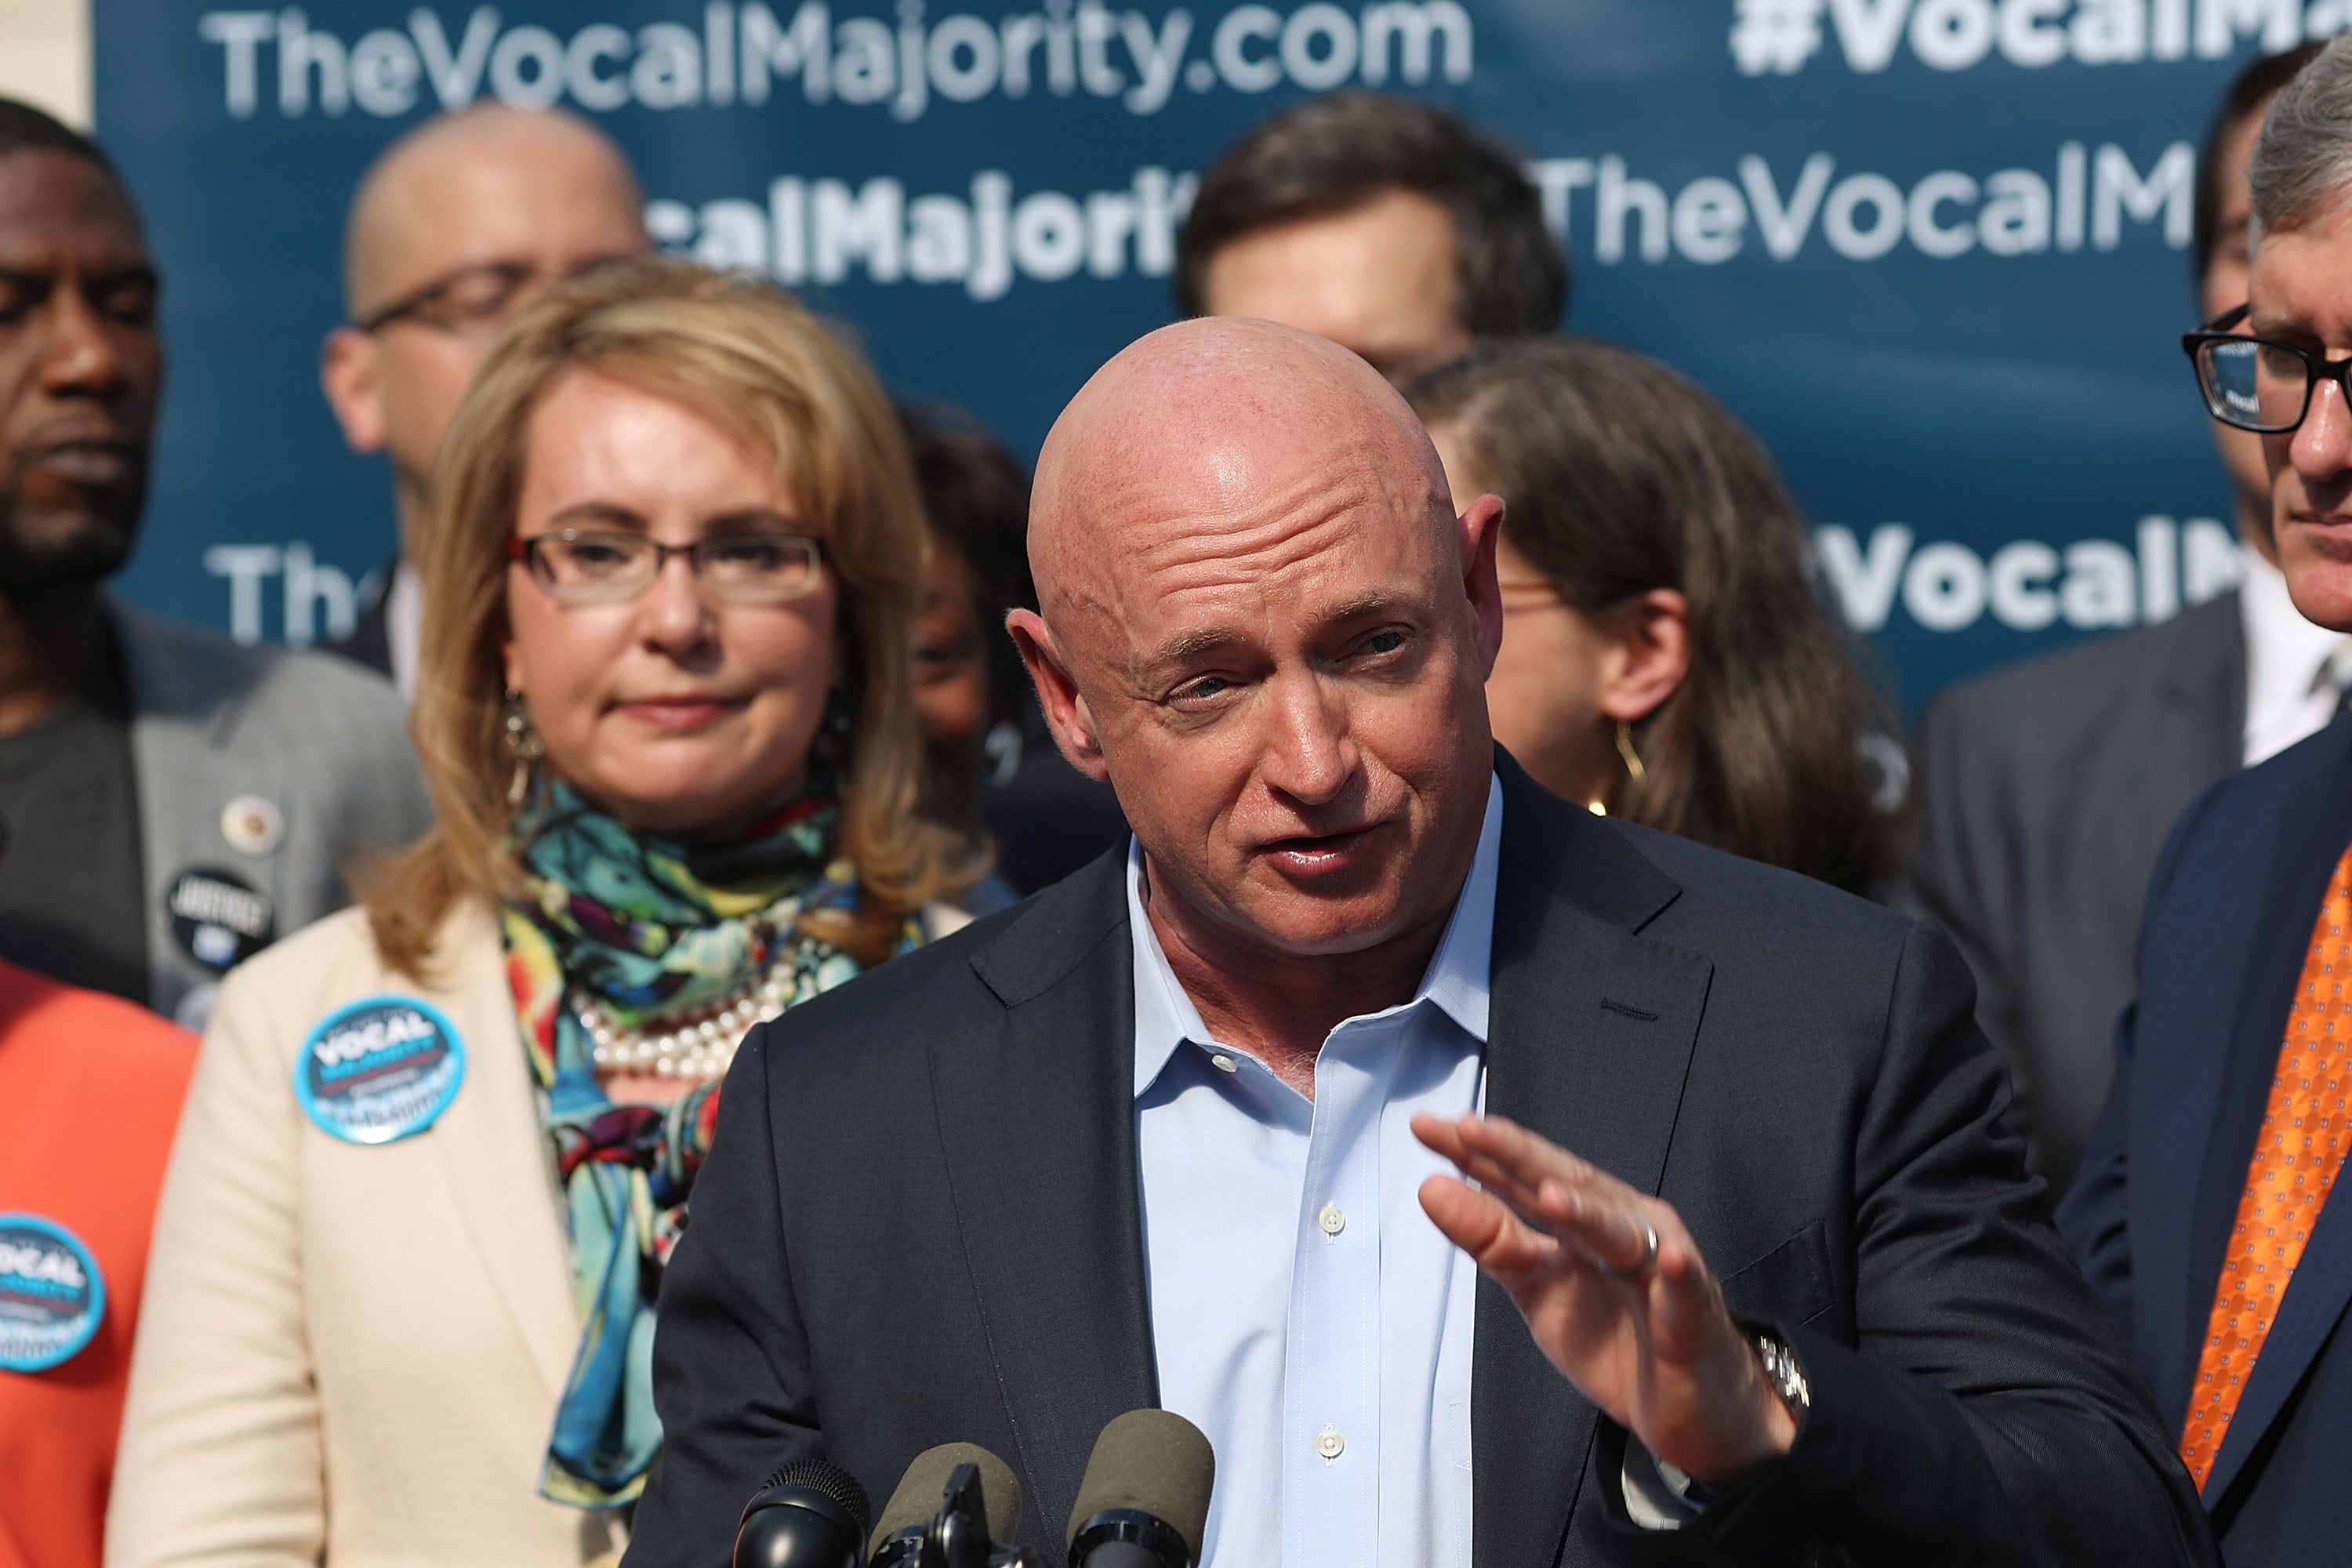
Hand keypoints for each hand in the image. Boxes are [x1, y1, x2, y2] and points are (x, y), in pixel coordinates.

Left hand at [1412, 1111, 1795, 1484]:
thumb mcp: (1537, 1287)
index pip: (1524, 1175)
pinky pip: (1687, 1293)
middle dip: (1520, 1156)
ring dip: (1590, 1212)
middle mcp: (1622, 1227)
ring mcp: (1661, 1269)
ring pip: (1624, 1231)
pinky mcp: (1694, 1318)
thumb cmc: (1613, 1333)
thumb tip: (1431, 1186)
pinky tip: (1670, 1260)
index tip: (1424, 1126)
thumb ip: (1490, 1238)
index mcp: (1580, 1218)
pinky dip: (1679, 1275)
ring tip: (1550, 1195)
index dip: (1477, 1151)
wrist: (1688, 1405)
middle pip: (1569, 1184)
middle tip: (1471, 1130)